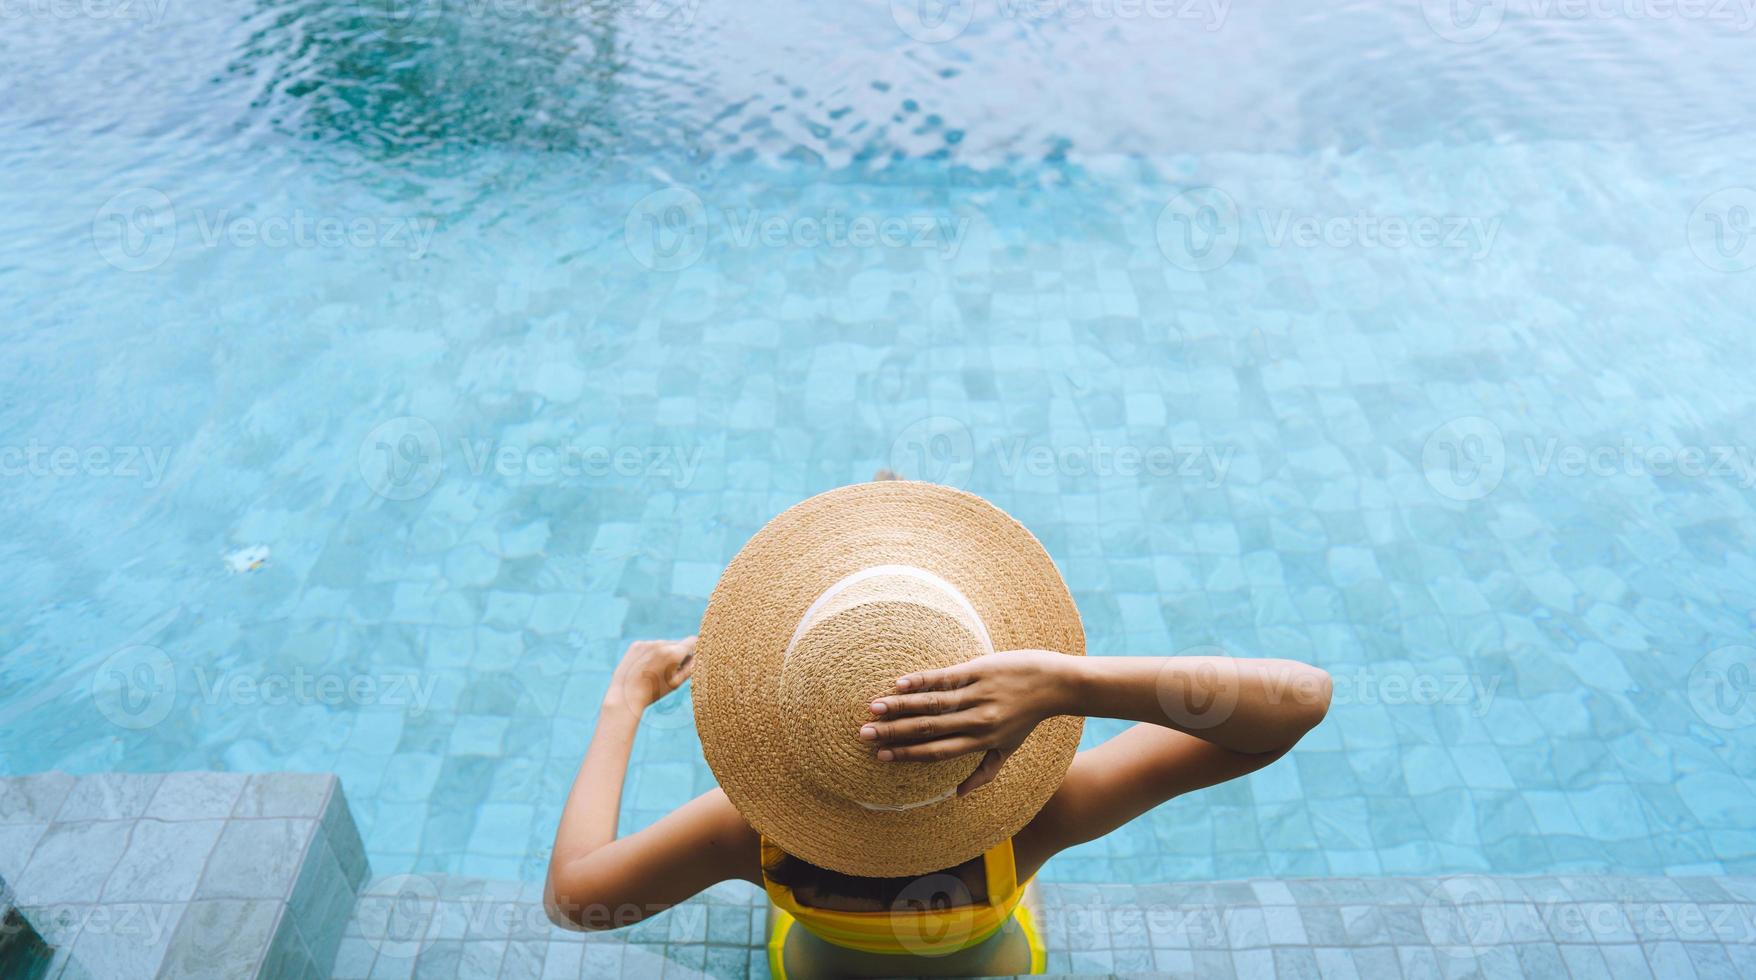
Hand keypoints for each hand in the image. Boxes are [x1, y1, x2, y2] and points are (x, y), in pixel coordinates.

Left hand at [606, 636, 696, 713]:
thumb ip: (691, 667)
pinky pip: (651, 646)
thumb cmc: (654, 692)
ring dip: (665, 654)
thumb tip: (699, 655)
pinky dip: (652, 654)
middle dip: (679, 654)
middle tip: (671, 672)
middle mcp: (660, 644)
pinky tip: (645, 667)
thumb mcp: (676, 682)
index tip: (691, 661)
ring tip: (656, 671)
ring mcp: (647, 643)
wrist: (625, 696)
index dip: (695, 650)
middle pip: (678, 643)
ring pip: (664, 644)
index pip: (693, 640)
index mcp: (673, 653)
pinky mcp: (637, 645)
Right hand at [858, 649, 1075, 795]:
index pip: (936, 751)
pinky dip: (921, 681)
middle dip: (894, 733)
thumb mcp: (1009, 750)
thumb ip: (984, 772)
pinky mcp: (979, 670)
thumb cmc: (1027, 718)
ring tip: (874, 709)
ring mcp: (977, 694)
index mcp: (980, 741)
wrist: (1053, 683)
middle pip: (928, 729)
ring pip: (933, 703)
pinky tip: (899, 683)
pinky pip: (946, 678)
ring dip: (900, 706)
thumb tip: (959, 796)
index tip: (881, 756)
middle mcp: (977, 720)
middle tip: (864, 734)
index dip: (907, 755)